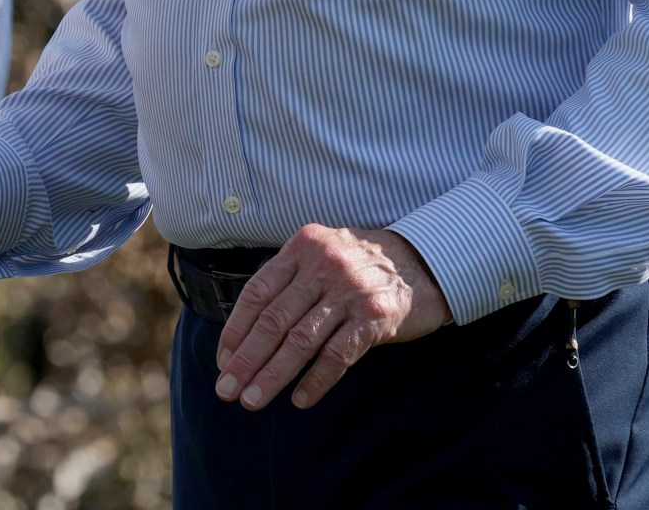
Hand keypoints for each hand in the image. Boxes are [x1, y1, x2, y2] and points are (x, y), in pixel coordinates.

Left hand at [213, 225, 449, 410]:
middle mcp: (323, 265)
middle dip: (246, 360)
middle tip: (226, 389)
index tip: (222, 360)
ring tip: (253, 400)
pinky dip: (316, 381)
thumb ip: (290, 281)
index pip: (257, 292)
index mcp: (303, 247)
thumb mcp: (323, 255)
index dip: (236, 330)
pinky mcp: (374, 317)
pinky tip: (300, 399)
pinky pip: (337, 355)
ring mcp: (350, 291)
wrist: (426, 262)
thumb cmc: (363, 266)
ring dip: (273, 376)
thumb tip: (246, 333)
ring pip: (301, 341)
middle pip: (274, 320)